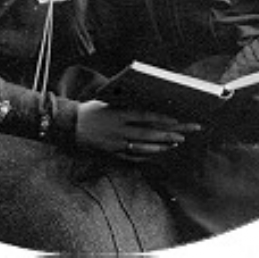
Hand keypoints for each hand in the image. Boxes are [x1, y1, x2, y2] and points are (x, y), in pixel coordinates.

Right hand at [75, 100, 201, 160]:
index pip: (145, 116)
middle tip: (186, 133)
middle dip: (169, 134)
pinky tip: (158, 151)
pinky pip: (134, 155)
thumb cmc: (92, 110)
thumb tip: (147, 106)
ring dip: (161, 145)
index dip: (162, 118)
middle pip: (149, 133)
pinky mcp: (113, 152)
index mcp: (119, 114)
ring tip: (176, 143)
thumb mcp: (108, 103)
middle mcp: (119, 130)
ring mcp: (117, 143)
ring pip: (144, 146)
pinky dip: (148, 153)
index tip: (176, 119)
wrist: (72, 125)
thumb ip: (126, 106)